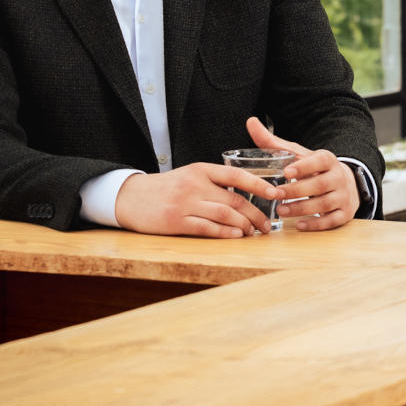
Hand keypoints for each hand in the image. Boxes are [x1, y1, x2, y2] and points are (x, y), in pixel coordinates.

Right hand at [114, 162, 276, 237]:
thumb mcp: (189, 175)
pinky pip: (206, 227)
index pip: (236, 175)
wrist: (131, 197)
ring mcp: (185, 202)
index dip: (258, 184)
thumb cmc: (165, 188)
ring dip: (243, 225)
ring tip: (254, 233)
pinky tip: (236, 236)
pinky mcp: (176, 221)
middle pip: (234, 199)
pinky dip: (224, 233)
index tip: (275, 193)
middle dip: (255, 213)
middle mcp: (195, 184)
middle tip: (267, 225)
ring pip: (224, 213)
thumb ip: (213, 182)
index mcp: (201, 169)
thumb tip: (242, 193)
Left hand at [246, 117, 358, 230]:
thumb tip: (250, 122)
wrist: (345, 184)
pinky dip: (315, 224)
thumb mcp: (298, 155)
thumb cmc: (314, 168)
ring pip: (324, 204)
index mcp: (327, 160)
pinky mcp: (344, 214)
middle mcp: (338, 177)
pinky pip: (331, 221)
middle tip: (275, 195)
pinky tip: (298, 224)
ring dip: (301, 208)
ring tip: (280, 210)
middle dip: (297, 191)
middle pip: (320, 185)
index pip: (319, 161)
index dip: (304, 166)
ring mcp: (343, 196)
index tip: (286, 172)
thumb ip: (273, 142)